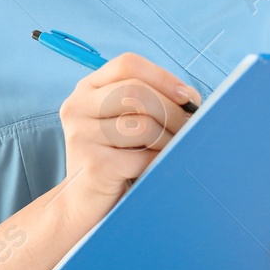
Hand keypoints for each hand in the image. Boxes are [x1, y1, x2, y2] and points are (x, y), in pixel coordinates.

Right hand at [56, 52, 200, 227]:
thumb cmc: (113, 158)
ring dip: (169, 139)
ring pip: (142, 124)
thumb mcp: (122, 121)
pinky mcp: (94, 165)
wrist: (82, 204)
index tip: (187, 96)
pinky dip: (159, 160)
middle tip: (190, 127)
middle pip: (136, 92)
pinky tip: (158, 166)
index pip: (127, 65)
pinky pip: (142, 156)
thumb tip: (191, 100)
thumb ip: (146, 102)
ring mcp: (82, 136)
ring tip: (173, 149)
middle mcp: (77, 107)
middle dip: (172, 109)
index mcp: (86, 89)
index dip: (162, 76)